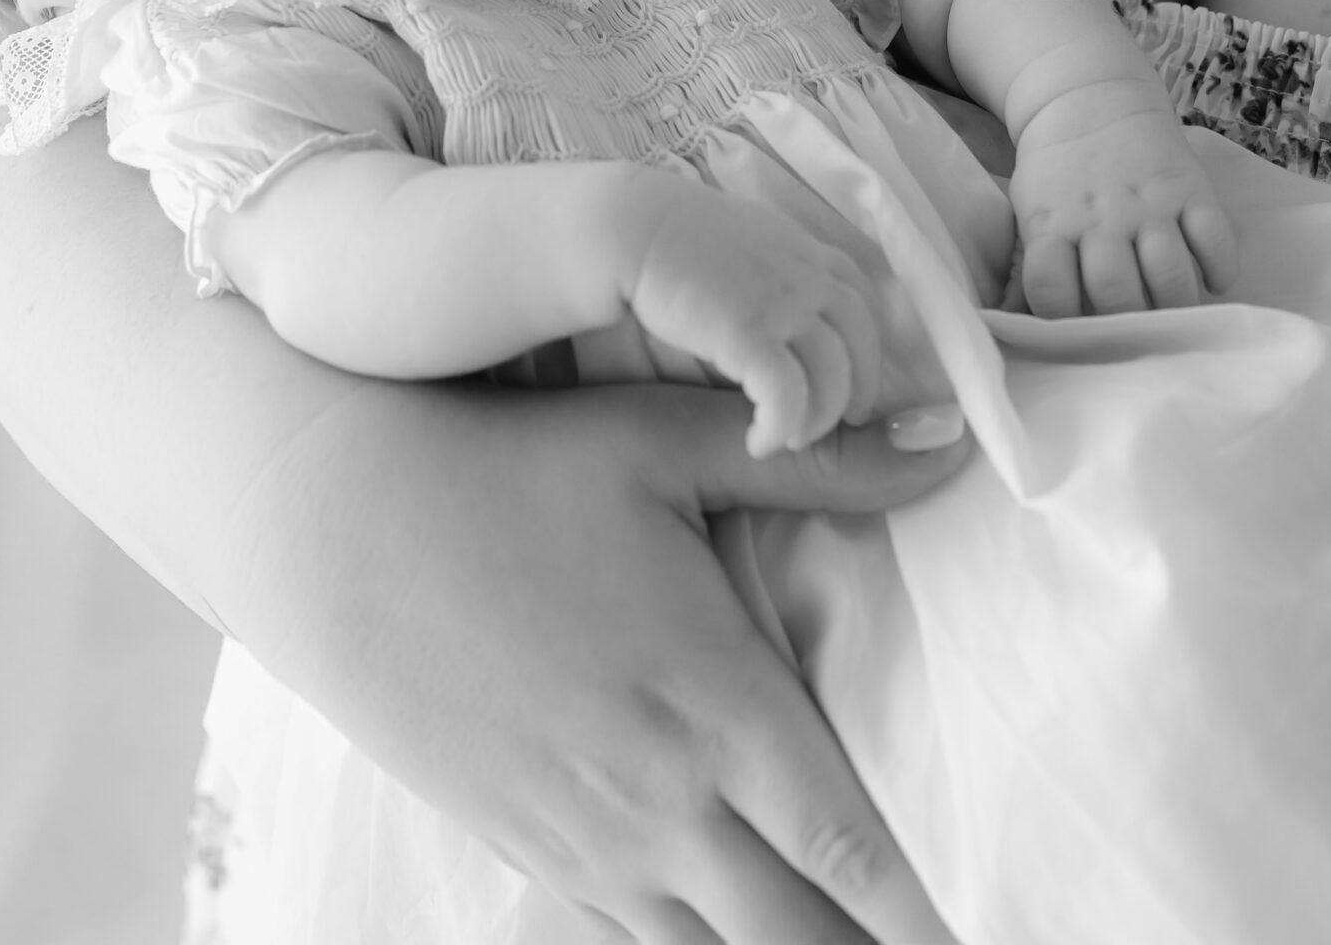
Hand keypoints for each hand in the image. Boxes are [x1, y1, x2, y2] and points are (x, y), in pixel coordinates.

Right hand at [295, 380, 966, 942]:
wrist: (333, 531)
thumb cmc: (508, 467)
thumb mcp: (660, 441)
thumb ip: (813, 456)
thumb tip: (948, 436)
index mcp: (715, 702)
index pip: (853, 851)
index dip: (930, 917)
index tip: (997, 933)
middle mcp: (663, 799)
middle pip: (800, 937)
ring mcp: (591, 842)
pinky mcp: (533, 851)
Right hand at [623, 181, 885, 453]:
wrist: (631, 226)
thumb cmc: (670, 238)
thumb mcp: (738, 242)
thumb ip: (768, 268)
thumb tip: (776, 307)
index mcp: (800, 249)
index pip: (859, 294)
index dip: (867, 341)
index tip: (859, 376)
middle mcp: (802, 273)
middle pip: (859, 336)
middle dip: (860, 385)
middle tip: (848, 422)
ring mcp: (781, 302)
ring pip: (832, 373)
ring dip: (819, 415)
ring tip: (793, 439)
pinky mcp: (749, 333)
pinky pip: (786, 394)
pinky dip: (781, 426)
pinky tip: (759, 443)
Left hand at [1008, 81, 1237, 315]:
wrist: (1088, 97)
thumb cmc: (1055, 171)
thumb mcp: (1031, 213)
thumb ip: (1036, 266)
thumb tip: (1024, 324)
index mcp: (1052, 226)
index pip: (1052, 292)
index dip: (1064, 321)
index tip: (1078, 327)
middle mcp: (1102, 219)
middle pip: (1117, 294)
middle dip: (1127, 324)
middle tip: (1136, 326)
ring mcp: (1150, 205)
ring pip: (1171, 276)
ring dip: (1176, 305)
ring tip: (1174, 308)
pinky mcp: (1192, 188)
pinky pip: (1218, 243)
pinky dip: (1220, 272)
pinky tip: (1211, 280)